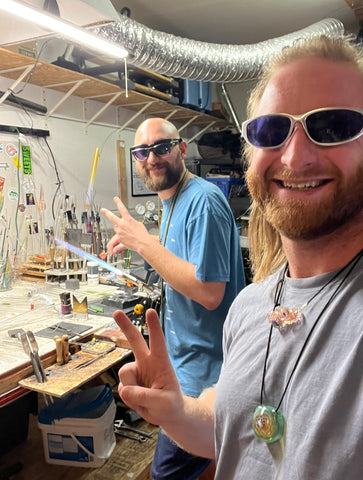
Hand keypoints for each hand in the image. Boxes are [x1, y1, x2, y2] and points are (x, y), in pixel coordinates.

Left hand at [100, 197, 149, 255]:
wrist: (143, 243)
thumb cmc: (142, 235)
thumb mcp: (139, 224)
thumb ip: (132, 222)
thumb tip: (130, 223)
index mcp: (128, 219)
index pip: (122, 208)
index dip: (118, 202)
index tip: (115, 199)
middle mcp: (123, 224)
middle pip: (112, 217)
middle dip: (106, 212)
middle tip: (102, 210)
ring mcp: (120, 231)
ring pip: (116, 228)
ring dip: (119, 229)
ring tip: (126, 233)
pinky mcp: (119, 238)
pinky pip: (117, 235)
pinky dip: (121, 236)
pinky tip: (127, 238)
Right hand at [113, 309, 182, 425]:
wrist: (167, 415)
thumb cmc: (171, 405)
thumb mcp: (164, 404)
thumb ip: (145, 397)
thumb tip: (125, 390)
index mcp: (160, 362)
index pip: (158, 342)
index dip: (154, 327)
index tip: (150, 312)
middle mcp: (146, 362)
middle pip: (135, 340)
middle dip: (125, 326)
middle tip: (117, 312)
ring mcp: (136, 372)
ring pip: (124, 374)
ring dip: (131, 389)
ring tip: (146, 399)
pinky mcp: (127, 383)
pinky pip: (121, 389)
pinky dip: (129, 399)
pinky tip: (139, 401)